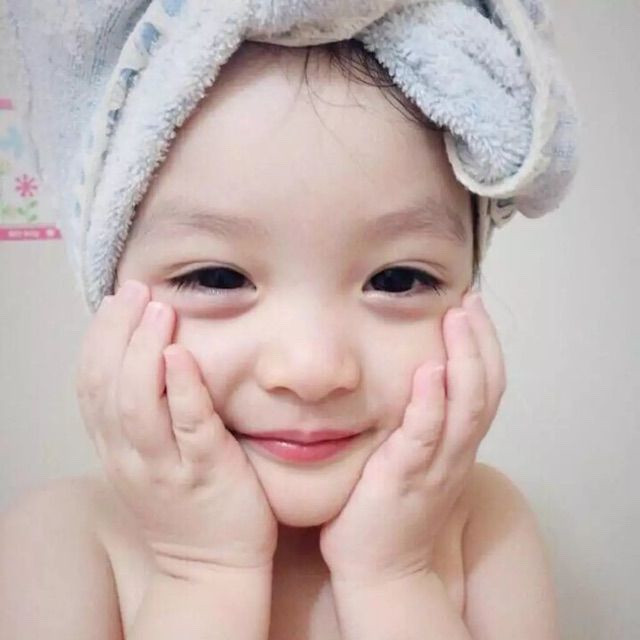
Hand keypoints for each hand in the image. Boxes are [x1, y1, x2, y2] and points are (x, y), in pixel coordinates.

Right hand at [76, 280, 277, 577]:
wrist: (212, 568)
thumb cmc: (187, 504)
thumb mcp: (148, 460)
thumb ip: (142, 414)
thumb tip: (147, 354)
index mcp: (116, 449)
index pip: (89, 385)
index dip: (97, 337)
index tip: (116, 299)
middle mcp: (131, 458)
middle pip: (105, 387)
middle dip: (116, 333)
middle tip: (136, 290)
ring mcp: (167, 469)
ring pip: (137, 406)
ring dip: (143, 352)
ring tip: (159, 310)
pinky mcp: (208, 475)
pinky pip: (189, 428)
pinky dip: (182, 389)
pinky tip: (181, 356)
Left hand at [319, 292, 505, 583]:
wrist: (380, 568)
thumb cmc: (390, 510)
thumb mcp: (415, 459)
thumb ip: (420, 422)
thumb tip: (410, 377)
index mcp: (457, 445)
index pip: (484, 387)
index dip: (483, 347)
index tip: (469, 307)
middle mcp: (456, 453)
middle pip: (486, 389)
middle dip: (481, 341)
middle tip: (470, 301)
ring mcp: (434, 466)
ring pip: (467, 408)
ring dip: (466, 360)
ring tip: (458, 318)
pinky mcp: (404, 478)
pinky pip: (425, 436)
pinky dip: (431, 404)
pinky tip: (428, 372)